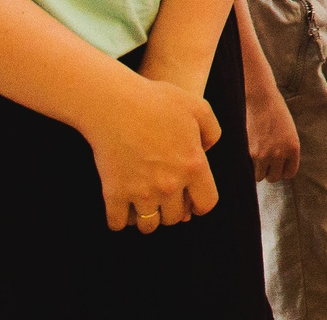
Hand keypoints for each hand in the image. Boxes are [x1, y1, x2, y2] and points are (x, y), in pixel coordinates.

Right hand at [82, 69, 220, 232]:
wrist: (114, 103)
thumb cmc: (157, 100)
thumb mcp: (198, 107)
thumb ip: (212, 131)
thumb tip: (206, 152)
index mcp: (194, 166)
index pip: (206, 204)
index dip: (200, 204)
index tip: (191, 200)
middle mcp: (170, 185)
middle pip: (175, 218)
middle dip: (173, 210)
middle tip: (164, 199)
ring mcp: (141, 192)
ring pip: (149, 226)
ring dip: (148, 218)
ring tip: (144, 205)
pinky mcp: (114, 194)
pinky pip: (119, 224)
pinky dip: (121, 220)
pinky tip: (122, 208)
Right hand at [247, 81, 300, 182]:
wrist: (261, 100)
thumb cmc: (276, 114)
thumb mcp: (289, 133)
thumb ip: (286, 150)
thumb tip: (279, 170)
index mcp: (293, 148)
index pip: (289, 173)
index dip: (282, 170)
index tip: (278, 164)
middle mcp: (280, 154)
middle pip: (274, 177)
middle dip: (270, 171)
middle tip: (266, 162)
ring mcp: (264, 155)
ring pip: (260, 176)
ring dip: (258, 170)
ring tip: (257, 158)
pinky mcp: (250, 153)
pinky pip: (249, 169)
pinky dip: (249, 165)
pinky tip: (250, 153)